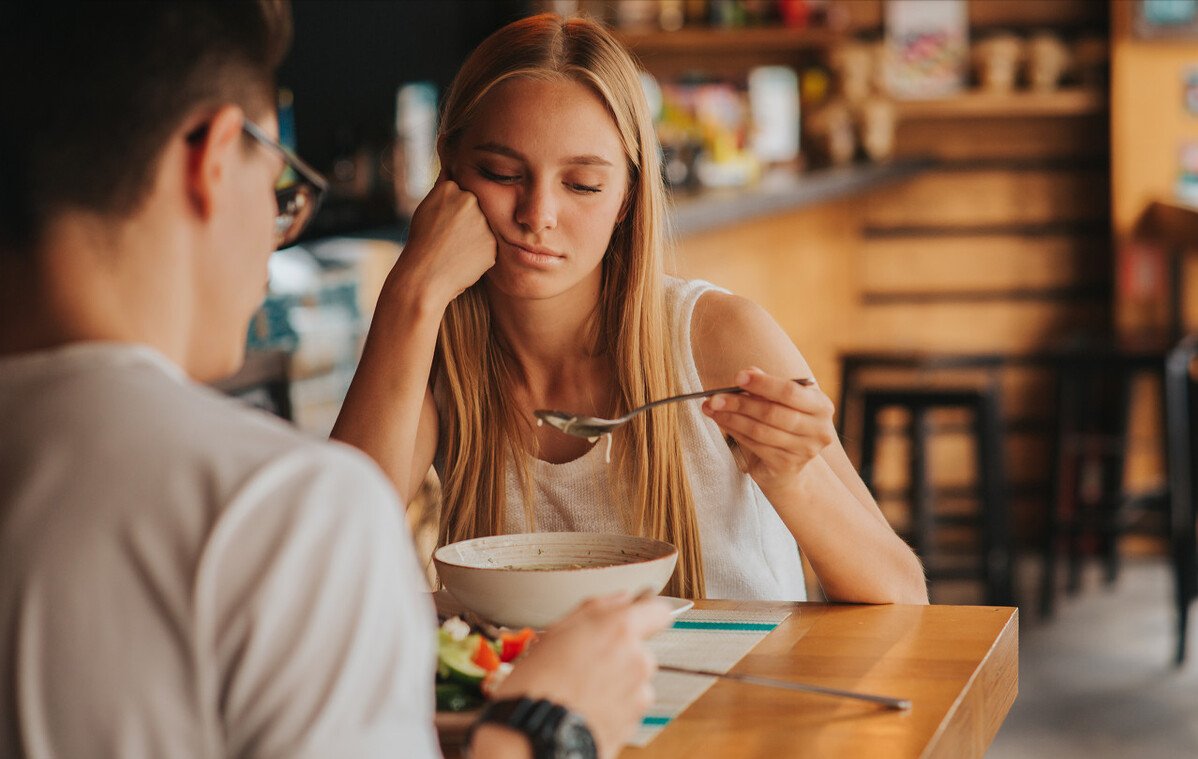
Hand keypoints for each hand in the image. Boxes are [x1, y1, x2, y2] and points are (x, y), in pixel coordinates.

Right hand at [390, 173, 496, 308]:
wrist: (424, 278)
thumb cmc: (421, 243)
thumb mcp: (427, 207)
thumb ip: (444, 187)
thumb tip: (452, 161)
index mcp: (451, 188)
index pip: (461, 192)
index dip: (451, 210)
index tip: (443, 222)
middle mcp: (470, 200)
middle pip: (475, 208)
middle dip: (466, 221)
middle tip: (449, 238)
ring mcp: (484, 222)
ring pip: (484, 227)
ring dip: (474, 236)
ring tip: (455, 250)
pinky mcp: (493, 244)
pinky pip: (489, 245)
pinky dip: (479, 252)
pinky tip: (464, 259)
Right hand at [493, 593, 671, 758]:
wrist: (532, 736)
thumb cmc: (537, 683)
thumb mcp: (557, 631)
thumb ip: (597, 608)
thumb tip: (622, 598)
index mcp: (620, 629)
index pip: (659, 610)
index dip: (647, 613)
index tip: (636, 618)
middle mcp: (637, 659)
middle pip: (640, 650)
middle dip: (619, 656)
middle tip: (584, 664)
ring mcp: (638, 694)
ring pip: (634, 681)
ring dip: (615, 684)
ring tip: (580, 691)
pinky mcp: (633, 723)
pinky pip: (627, 708)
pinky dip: (612, 708)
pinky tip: (584, 708)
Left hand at [701, 367, 836, 491]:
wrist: (789, 464)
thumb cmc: (783, 422)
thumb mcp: (780, 400)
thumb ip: (767, 384)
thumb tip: (748, 372)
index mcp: (821, 406)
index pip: (790, 392)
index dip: (763, 384)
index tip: (737, 377)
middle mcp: (818, 430)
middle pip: (772, 412)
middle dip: (740, 403)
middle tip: (714, 397)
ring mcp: (803, 450)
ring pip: (760, 430)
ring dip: (731, 418)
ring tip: (712, 408)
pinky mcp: (786, 465)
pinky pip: (754, 445)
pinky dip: (734, 431)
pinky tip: (722, 422)